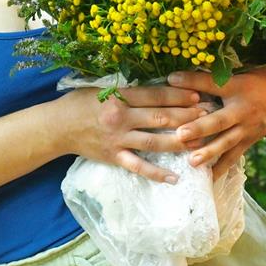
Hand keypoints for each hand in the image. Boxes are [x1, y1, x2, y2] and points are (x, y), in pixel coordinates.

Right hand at [60, 85, 205, 183]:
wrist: (57, 127)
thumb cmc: (81, 102)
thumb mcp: (103, 88)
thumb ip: (129, 90)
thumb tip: (159, 87)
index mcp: (119, 97)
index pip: (156, 96)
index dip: (178, 96)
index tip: (198, 96)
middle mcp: (121, 118)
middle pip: (160, 118)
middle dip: (186, 117)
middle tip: (208, 117)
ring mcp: (118, 140)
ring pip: (154, 142)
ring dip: (179, 142)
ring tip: (200, 143)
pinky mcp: (114, 157)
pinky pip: (138, 167)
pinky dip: (156, 173)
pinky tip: (175, 178)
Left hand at [167, 68, 265, 178]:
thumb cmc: (259, 78)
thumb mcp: (241, 70)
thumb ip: (218, 75)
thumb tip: (188, 73)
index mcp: (238, 87)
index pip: (213, 83)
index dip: (193, 80)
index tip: (172, 79)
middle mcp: (243, 110)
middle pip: (220, 120)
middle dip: (200, 128)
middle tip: (181, 134)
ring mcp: (247, 128)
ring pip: (227, 142)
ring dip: (209, 153)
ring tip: (192, 162)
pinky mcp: (250, 141)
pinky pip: (234, 157)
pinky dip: (221, 169)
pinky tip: (207, 179)